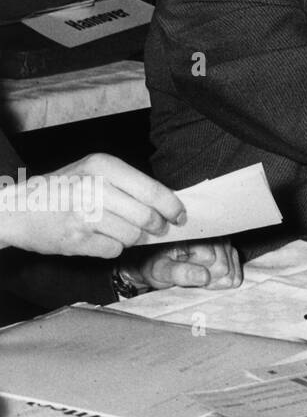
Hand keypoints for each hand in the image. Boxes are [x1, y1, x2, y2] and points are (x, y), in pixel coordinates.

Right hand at [0, 152, 184, 257]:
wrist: (15, 209)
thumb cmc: (61, 189)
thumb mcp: (93, 172)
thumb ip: (127, 183)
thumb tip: (167, 203)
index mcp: (104, 166)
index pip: (153, 190)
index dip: (172, 207)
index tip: (180, 216)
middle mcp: (95, 188)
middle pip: (147, 217)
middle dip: (156, 226)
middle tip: (156, 228)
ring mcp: (84, 215)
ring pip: (132, 235)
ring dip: (133, 238)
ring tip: (119, 230)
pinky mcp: (76, 239)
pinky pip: (114, 250)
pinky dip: (113, 248)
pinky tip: (100, 238)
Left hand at [124, 239, 242, 291]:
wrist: (151, 258)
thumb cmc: (154, 264)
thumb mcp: (159, 270)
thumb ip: (180, 273)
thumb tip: (205, 277)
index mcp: (196, 235)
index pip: (216, 265)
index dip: (200, 276)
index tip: (182, 275)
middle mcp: (214, 233)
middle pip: (225, 267)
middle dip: (208, 278)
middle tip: (189, 276)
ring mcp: (223, 239)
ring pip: (232, 269)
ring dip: (215, 278)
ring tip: (196, 274)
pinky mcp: (228, 247)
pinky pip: (236, 270)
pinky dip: (223, 278)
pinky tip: (207, 275)